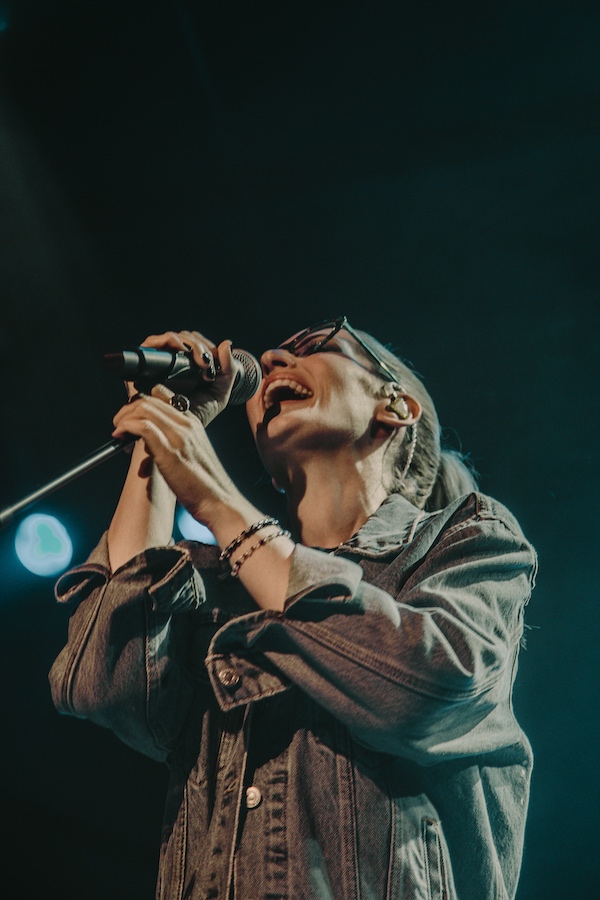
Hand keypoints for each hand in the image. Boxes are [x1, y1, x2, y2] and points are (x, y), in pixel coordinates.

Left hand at [112, 382, 244, 528]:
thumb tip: (148, 436)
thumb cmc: (203, 483)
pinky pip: (143, 426)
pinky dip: (126, 427)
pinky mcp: (170, 451)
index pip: (160, 393)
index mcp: (191, 422)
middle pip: (148, 398)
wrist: (218, 500)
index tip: (129, 415)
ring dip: (124, 417)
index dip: (139, 400)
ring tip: (118, 431)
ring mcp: (179, 435)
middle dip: (127, 408)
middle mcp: (186, 423)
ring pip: (144, 407)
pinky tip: (120, 437)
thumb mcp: (190, 452)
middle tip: (119, 424)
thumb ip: (173, 439)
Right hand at [125, 330, 236, 426]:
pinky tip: (181, 351)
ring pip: (171, 337)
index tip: (213, 361)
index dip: (205, 345)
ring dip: (187, 342)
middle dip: (198, 345)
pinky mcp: (145, 364)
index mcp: (189, 366)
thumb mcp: (219, 392)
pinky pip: (153, 342)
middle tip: (206, 363)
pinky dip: (169, 341)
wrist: (178, 428)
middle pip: (183, 337)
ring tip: (199, 360)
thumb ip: (229, 369)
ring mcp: (159, 362)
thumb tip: (226, 343)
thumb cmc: (197, 414)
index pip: (195, 342)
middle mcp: (172, 362)